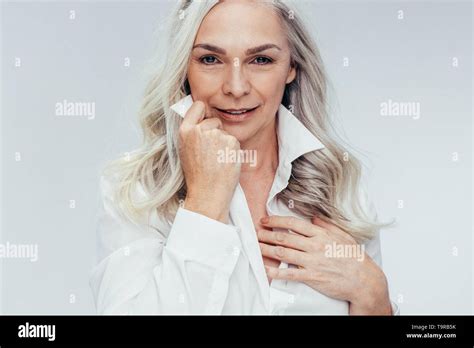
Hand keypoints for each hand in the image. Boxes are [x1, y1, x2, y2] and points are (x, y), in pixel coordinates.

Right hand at [179, 101, 240, 222]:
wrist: (207, 193)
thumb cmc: (197, 175)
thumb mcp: (185, 150)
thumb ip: (192, 133)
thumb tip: (201, 118)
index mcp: (186, 130)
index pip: (198, 106)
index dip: (204, 113)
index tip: (205, 119)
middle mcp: (200, 130)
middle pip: (214, 121)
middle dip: (215, 132)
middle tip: (210, 153)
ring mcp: (216, 135)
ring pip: (225, 132)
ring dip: (224, 143)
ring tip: (216, 160)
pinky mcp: (231, 142)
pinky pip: (234, 142)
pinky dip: (232, 151)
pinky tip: (225, 163)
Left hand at [257, 215, 391, 314]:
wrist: (364, 280)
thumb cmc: (354, 258)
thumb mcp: (343, 235)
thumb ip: (326, 225)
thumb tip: (314, 217)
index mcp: (321, 234)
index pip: (293, 224)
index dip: (276, 221)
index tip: (266, 220)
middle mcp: (314, 246)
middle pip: (284, 238)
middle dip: (267, 234)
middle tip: (255, 233)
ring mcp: (312, 262)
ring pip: (283, 253)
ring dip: (266, 249)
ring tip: (256, 247)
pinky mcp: (312, 277)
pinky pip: (289, 274)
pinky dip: (275, 272)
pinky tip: (265, 269)